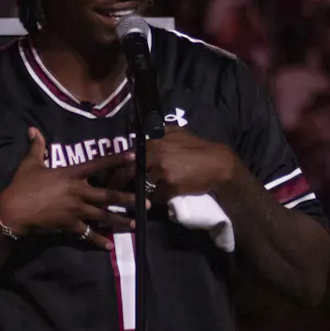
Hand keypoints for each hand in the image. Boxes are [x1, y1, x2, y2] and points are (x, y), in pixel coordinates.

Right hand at [0, 127, 138, 249]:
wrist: (14, 210)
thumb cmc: (22, 185)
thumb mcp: (30, 163)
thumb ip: (37, 147)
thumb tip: (32, 129)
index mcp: (71, 174)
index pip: (99, 164)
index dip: (117, 159)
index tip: (134, 156)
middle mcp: (79, 192)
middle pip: (109, 195)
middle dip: (128, 199)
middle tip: (146, 204)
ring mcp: (76, 210)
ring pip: (104, 216)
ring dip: (121, 220)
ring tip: (136, 224)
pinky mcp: (70, 225)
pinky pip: (88, 234)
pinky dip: (98, 241)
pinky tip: (109, 246)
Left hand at [109, 126, 239, 199]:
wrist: (217, 164)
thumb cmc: (198, 147)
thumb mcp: (177, 132)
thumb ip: (159, 134)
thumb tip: (144, 137)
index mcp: (155, 142)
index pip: (129, 155)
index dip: (119, 166)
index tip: (112, 173)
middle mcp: (155, 155)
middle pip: (128, 172)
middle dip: (118, 182)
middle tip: (112, 190)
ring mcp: (162, 172)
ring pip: (143, 185)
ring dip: (141, 192)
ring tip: (135, 197)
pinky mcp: (170, 187)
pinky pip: (156, 196)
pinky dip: (157, 198)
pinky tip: (161, 197)